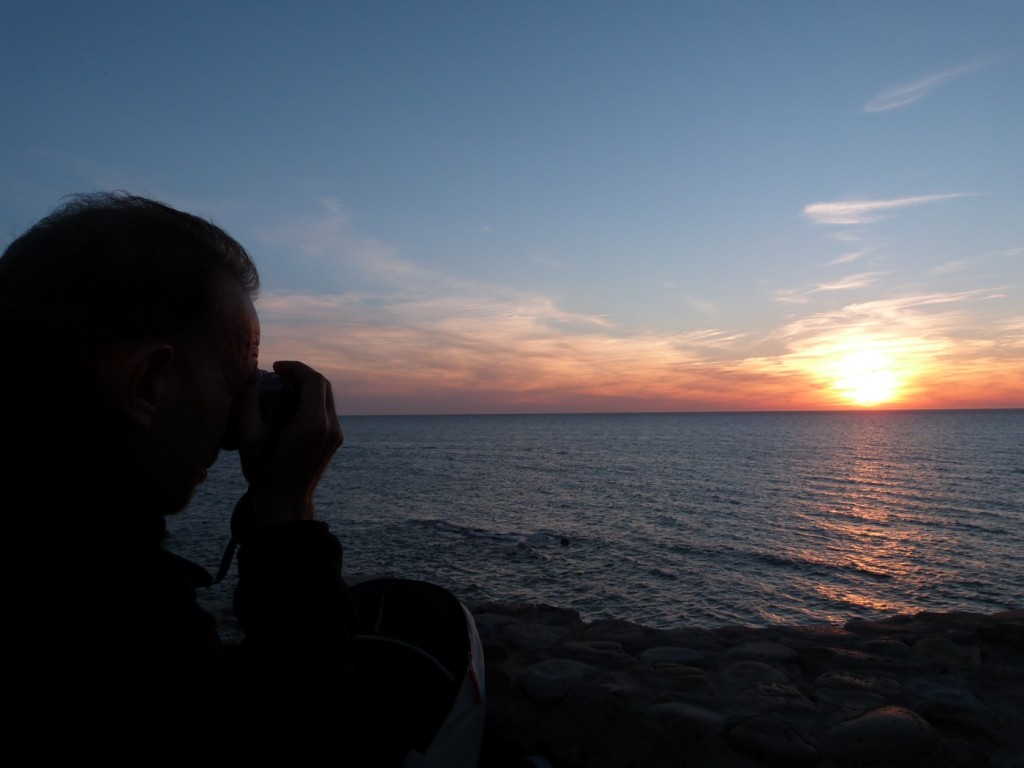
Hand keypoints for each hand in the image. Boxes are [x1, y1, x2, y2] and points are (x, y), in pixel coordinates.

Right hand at [234, 361, 342, 525]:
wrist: (285, 503)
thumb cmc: (264, 473)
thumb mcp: (248, 439)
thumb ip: (247, 404)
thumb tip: (251, 377)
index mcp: (313, 424)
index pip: (313, 379)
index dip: (294, 367)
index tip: (275, 367)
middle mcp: (331, 426)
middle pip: (323, 385)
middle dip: (300, 375)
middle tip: (278, 375)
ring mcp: (336, 434)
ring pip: (326, 397)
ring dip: (306, 387)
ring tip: (282, 389)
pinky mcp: (335, 440)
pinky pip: (326, 410)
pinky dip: (310, 401)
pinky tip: (290, 407)